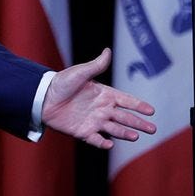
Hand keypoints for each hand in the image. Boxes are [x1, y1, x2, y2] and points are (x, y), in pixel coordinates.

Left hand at [42, 48, 156, 148]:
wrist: (41, 97)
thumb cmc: (60, 83)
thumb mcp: (79, 73)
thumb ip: (96, 66)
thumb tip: (108, 51)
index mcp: (104, 94)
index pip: (126, 100)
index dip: (138, 105)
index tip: (151, 110)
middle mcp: (101, 109)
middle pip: (125, 117)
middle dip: (139, 123)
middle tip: (153, 129)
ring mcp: (93, 121)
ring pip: (114, 129)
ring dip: (125, 133)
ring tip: (135, 136)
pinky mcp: (82, 131)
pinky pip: (95, 139)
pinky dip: (102, 142)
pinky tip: (110, 144)